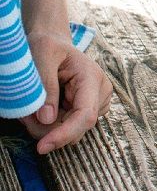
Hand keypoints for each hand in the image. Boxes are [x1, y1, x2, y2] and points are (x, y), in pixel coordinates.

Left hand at [20, 29, 113, 153]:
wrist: (52, 44)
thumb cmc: (48, 45)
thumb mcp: (42, 56)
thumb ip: (46, 86)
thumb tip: (46, 119)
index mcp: (92, 78)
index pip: (85, 115)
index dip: (65, 134)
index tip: (42, 146)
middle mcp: (100, 93)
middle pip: (75, 129)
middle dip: (46, 129)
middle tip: (23, 113)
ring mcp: (95, 103)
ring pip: (69, 132)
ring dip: (45, 127)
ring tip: (30, 106)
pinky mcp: (85, 110)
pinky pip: (65, 128)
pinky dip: (48, 124)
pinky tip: (40, 108)